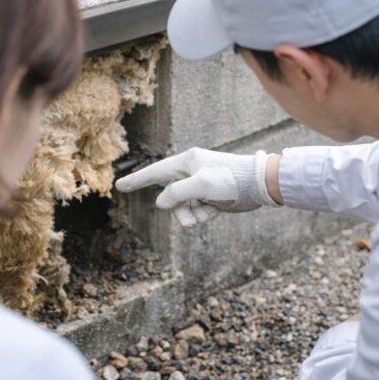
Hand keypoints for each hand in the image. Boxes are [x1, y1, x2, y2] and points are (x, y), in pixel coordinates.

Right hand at [115, 148, 280, 226]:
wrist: (259, 185)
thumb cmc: (231, 180)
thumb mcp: (200, 185)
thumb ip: (176, 193)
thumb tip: (161, 203)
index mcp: (186, 162)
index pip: (154, 172)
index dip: (136, 180)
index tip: (119, 186)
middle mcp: (191, 172)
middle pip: (169, 197)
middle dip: (179, 211)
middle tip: (193, 218)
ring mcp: (200, 185)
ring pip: (182, 207)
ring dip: (192, 216)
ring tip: (208, 214)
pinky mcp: (210, 196)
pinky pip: (196, 211)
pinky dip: (202, 215)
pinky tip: (215, 211)